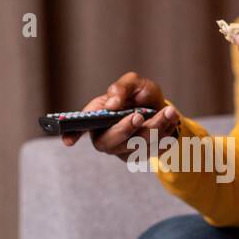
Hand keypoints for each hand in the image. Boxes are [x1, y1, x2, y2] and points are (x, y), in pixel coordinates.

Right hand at [61, 71, 179, 161]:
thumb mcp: (133, 83)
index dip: (72, 134)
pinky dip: (165, 133)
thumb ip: (121, 88)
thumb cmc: (140, 95)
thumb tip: (112, 104)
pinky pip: (153, 150)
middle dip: (125, 130)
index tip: (68, 141)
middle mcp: (106, 138)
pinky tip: (170, 119)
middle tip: (138, 116)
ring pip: (136, 146)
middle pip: (109, 142)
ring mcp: (123, 150)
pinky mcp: (141, 156)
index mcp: (96, 118)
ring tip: (169, 111)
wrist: (163, 109)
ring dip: (154, 128)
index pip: (78, 128)